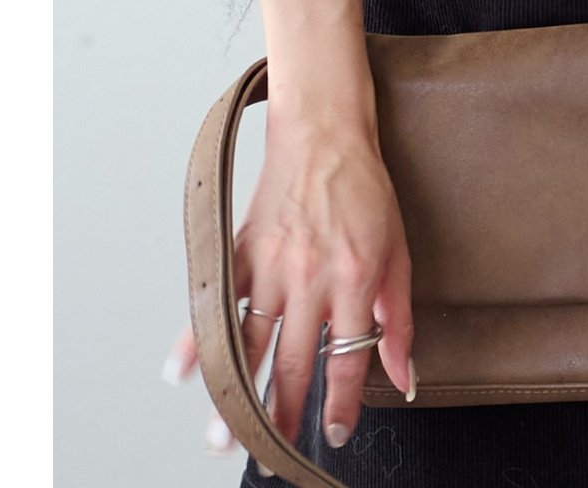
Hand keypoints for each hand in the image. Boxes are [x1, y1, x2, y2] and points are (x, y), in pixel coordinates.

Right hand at [162, 115, 417, 467]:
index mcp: (355, 278)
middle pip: (291, 361)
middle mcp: (310, 277)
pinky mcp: (243, 251)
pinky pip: (217, 300)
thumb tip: (404, 374)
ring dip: (234, 392)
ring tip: (223, 436)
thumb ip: (399, 318)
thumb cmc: (364, 190)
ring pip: (249, 341)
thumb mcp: (399, 250)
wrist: (325, 135)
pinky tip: (182, 372)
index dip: (340, 402)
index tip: (335, 434)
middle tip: (270, 453)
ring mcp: (271, 265)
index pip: (346, 357)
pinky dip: (195, 337)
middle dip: (280, 414)